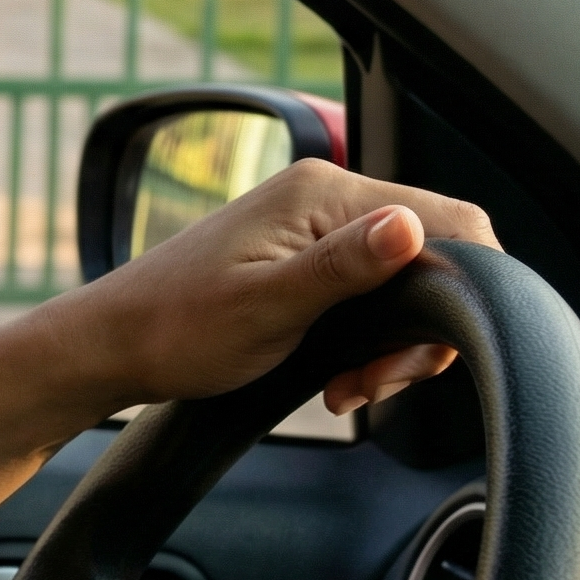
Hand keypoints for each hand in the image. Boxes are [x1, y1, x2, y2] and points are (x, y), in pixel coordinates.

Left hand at [42, 159, 491, 416]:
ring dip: (391, 348)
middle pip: (435, 259)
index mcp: (324, 193)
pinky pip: (373, 300)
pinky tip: (338, 379)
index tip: (421, 355)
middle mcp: (327, 198)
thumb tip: (411, 226)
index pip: (451, 221)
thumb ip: (343, 267)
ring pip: (408, 288)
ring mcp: (317, 229)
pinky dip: (369, 346)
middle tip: (372, 382)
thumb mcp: (267, 306)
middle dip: (419, 333)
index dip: (464, 291)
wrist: (116, 347)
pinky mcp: (308, 261)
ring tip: (348, 387)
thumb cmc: (177, 329)